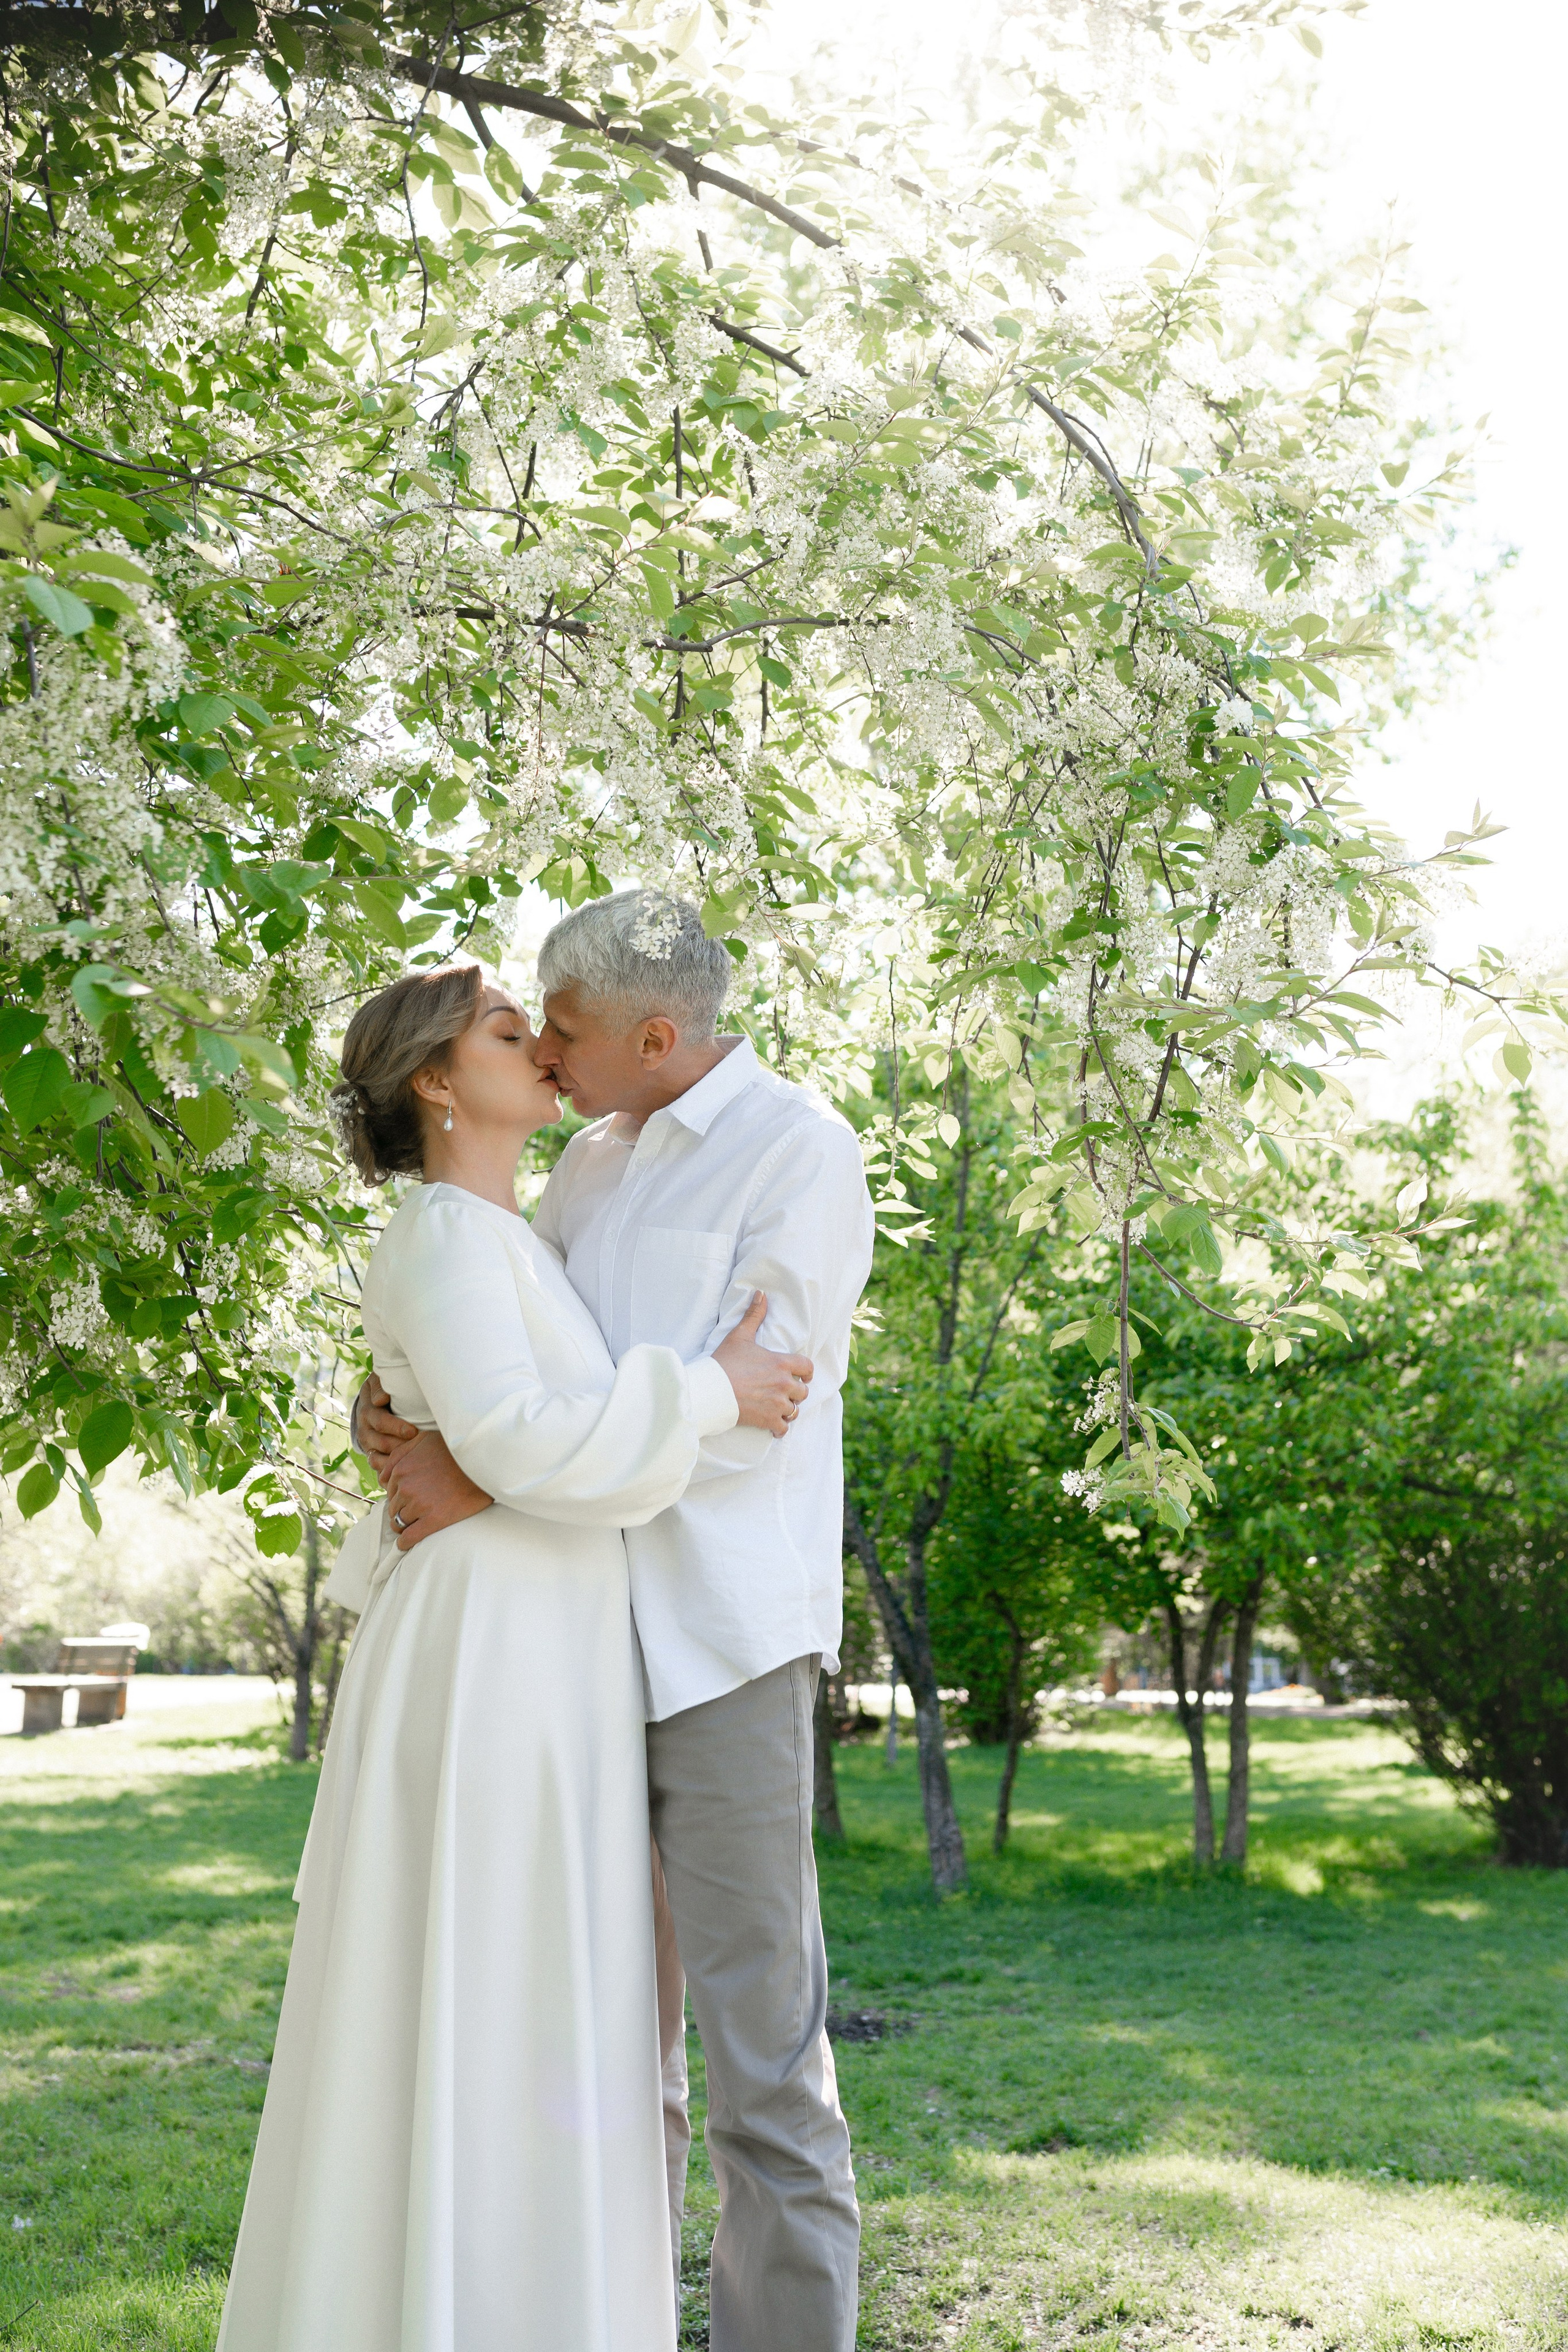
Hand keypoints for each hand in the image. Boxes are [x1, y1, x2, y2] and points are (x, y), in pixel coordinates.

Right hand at [357, 1373, 418, 1481]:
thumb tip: (380, 1399)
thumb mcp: (379, 1380)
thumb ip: (380, 1386)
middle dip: (399, 1444)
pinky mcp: (371, 1451)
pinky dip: (387, 1467)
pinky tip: (402, 1469)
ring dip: (393, 1458)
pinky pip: (376, 1464)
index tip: (412, 1431)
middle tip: (418, 1446)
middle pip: (379, 1440)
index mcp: (367, 1409)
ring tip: (412, 1458)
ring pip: (376, 1455)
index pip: (379, 1420)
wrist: (377, 1398)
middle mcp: (364, 1427)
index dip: (395, 1427)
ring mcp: (367, 1441)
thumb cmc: (385, 1387)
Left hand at [383, 1429, 493, 1552]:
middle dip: (402, 1509)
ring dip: (405, 1524)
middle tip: (417, 1510)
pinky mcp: (434, 1520)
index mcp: (402, 1469)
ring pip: (399, 1522)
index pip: (389, 1491)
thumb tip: (383, 1475)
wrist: (483, 1461)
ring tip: (416, 1524)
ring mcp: (419, 1505)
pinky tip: (407, 1543)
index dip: (399, 1495)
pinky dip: (405, 1542)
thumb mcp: (422, 1440)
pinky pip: (409, 1538)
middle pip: (393, 1507)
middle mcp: (406, 1487)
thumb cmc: (455, 1449)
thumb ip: (399, 1454)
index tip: (409, 1498)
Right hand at [713, 1292, 813, 1438]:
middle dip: (796, 1391)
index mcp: (781, 1364)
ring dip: (788, 1408)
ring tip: (777, 1407)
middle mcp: (784, 1384)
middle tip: (784, 1391)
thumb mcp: (739, 1336)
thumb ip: (753, 1315)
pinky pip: (784, 1428)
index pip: (808, 1367)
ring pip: (795, 1410)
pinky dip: (779, 1427)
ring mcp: (777, 1404)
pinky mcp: (768, 1420)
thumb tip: (761, 1294)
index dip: (806, 1371)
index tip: (802, 1375)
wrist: (710, 1391)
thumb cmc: (724, 1363)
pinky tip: (772, 1424)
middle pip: (804, 1391)